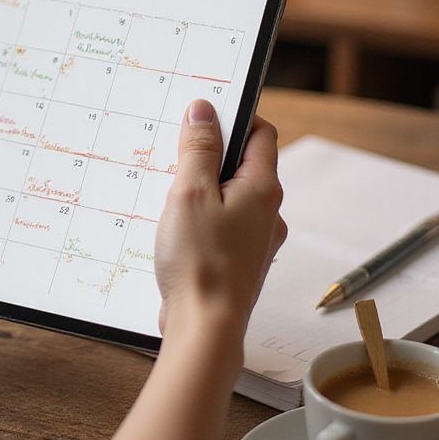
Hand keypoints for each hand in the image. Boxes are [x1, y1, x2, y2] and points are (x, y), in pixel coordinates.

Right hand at [154, 99, 285, 339]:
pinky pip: (223, 223)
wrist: (206, 328)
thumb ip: (198, 149)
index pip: (261, 133)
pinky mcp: (240, 260)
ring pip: (231, 195)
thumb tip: (204, 111)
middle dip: (210, 153)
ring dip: (203, 188)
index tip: (201, 115)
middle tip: (175, 154)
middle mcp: (267, 212)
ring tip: (170, 194)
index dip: (234, 117)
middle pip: (244, 163)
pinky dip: (202, 216)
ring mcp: (256, 238)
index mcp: (262, 188)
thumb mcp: (190, 192)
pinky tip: (176, 227)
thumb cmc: (200, 262)